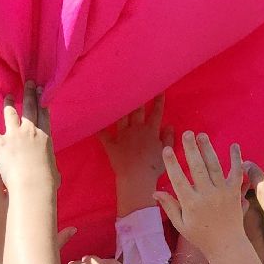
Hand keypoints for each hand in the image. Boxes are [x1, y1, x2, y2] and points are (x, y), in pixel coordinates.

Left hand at [0, 82, 56, 191]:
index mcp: (45, 136)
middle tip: (29, 84)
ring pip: (10, 113)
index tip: (42, 91)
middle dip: (30, 94)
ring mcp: (14, 135)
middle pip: (30, 107)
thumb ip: (51, 166)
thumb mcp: (53, 171)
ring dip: (8, 104)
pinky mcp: (0, 143)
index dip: (42, 101)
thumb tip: (52, 171)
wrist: (32, 184)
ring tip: (8, 97)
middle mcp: (30, 131)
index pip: (44, 114)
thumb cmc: (46, 181)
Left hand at [98, 95, 170, 213]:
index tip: (159, 90)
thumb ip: (168, 138)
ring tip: (118, 95)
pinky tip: (94, 117)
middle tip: (136, 86)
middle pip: (137, 110)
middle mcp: (136, 128)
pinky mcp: (111, 144)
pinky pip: (103, 133)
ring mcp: (122, 135)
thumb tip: (169, 125)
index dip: (158, 101)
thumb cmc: (153, 167)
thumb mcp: (166, 153)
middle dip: (138, 97)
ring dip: (121, 106)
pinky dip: (99, 126)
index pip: (156, 112)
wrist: (136, 177)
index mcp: (150, 130)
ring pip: (121, 117)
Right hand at [154, 132, 246, 256]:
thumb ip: (169, 206)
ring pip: (214, 166)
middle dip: (191, 149)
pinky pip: (236, 173)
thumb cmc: (200, 236)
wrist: (227, 244)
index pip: (178, 180)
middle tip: (187, 133)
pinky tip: (233, 146)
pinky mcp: (235, 192)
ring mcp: (222, 192)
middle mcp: (207, 195)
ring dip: (208, 149)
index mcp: (191, 204)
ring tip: (201, 135)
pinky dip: (236, 159)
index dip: (172, 164)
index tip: (167, 149)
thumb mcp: (181, 224)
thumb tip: (154, 192)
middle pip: (197, 168)